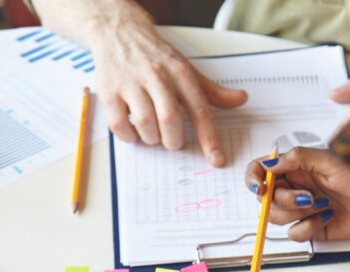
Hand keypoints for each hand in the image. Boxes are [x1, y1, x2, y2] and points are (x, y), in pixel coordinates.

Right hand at [83, 3, 245, 165]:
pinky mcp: (109, 90)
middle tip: (173, 141)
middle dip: (174, 140)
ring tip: (153, 133)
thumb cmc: (157, 58)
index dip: (209, 138)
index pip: (200, 110)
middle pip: (170, 120)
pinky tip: (134, 130)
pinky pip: (119, 125)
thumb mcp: (186, 70)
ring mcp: (130, 83)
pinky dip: (129, 136)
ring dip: (152, 138)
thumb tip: (240, 99)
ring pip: (145, 124)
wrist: (119, 33)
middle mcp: (156, 76)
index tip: (216, 159)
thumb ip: (211, 91)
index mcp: (180, 73)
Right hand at [245, 145, 349, 240]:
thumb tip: (270, 164)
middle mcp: (298, 186)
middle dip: (283, 201)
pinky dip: (309, 227)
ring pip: (277, 218)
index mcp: (299, 165)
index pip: (262, 170)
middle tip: (308, 197)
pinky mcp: (314, 227)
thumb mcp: (333, 158)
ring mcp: (305, 208)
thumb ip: (299, 157)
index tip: (260, 189)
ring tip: (324, 204)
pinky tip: (328, 217)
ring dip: (298, 213)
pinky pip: (295, 234)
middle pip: (267, 198)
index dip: (254, 179)